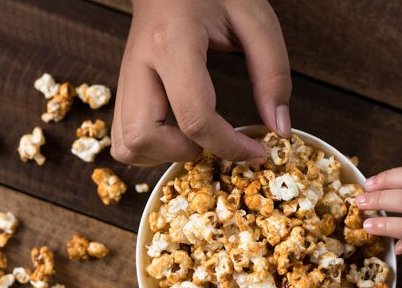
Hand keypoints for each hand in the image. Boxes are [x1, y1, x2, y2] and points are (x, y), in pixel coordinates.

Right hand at [111, 0, 290, 165]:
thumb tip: (279, 127)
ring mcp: (124, 78)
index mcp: (172, 45)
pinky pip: (122, 135)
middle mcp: (138, 66)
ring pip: (124, 144)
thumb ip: (272, 73)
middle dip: (181, 154)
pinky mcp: (123, 86)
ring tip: (193, 138)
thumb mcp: (254, 19)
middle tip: (211, 141)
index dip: (230, 147)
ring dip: (160, 154)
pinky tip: (176, 132)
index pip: (195, 118)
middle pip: (142, 139)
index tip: (256, 152)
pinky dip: (148, 147)